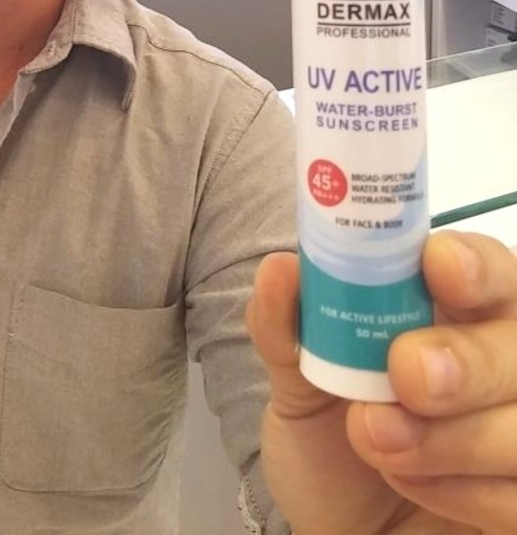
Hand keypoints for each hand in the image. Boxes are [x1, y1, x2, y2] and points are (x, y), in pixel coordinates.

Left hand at [245, 231, 516, 533]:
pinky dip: (460, 492)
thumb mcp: (296, 378)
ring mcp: (516, 429)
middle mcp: (500, 363)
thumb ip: (287, 323)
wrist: (338, 526)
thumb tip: (280, 268)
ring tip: (376, 439)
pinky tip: (411, 483)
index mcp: (454, 310)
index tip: (438, 266)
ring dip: (449, 437)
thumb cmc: (329, 435)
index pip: (491, 269)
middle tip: (406, 373)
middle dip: (468, 358)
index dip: (475, 265)